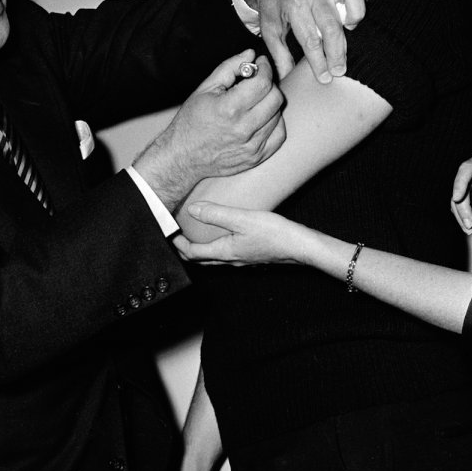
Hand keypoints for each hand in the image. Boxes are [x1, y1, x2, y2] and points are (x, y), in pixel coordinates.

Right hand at [135, 51, 284, 211]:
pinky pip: (279, 135)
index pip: (263, 83)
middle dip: (269, 85)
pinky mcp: (256, 158)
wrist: (182, 157)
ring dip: (270, 104)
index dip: (265, 68)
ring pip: (278, 115)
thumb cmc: (191, 122)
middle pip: (275, 98)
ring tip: (254, 102)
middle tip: (257, 82)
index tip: (261, 64)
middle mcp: (243, 129)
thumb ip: (229, 67)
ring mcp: (251, 146)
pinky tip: (261, 118)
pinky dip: (274, 123)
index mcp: (229, 109)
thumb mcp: (205, 88)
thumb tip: (251, 54)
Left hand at [175, 202, 312, 266]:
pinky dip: (219, 245)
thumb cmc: (275, 234)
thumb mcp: (243, 219)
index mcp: (225, 252)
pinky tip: (226, 234)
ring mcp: (243, 259)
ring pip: (216, 257)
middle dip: (188, 249)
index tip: (170, 234)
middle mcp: (232, 260)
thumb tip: (193, 210)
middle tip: (179, 237)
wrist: (301, 247)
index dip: (178, 244)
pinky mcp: (253, 255)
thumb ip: (217, 214)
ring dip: (203, 248)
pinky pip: (229, 253)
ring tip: (198, 233)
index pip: (193, 253)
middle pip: (202, 259)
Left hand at [244, 0, 368, 83]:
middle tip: (338, 71)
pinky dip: (360, 5)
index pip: (310, 40)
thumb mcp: (269, 27)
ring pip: (351, 4)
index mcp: (294, 5)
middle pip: (332, 28)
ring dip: (353, 23)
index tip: (324, 78)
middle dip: (337, 54)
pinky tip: (351, 18)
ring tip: (348, 36)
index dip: (318, 62)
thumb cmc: (273, 1)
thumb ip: (279, 54)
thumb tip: (288, 77)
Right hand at [450, 152, 471, 231]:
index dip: (460, 183)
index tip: (457, 198)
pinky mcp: (460, 195)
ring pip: (455, 199)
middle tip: (469, 223)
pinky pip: (455, 207)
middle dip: (462, 207)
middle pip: (459, 187)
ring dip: (461, 215)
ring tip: (470, 228)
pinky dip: (461, 218)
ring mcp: (464, 183)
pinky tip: (469, 226)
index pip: (467, 168)